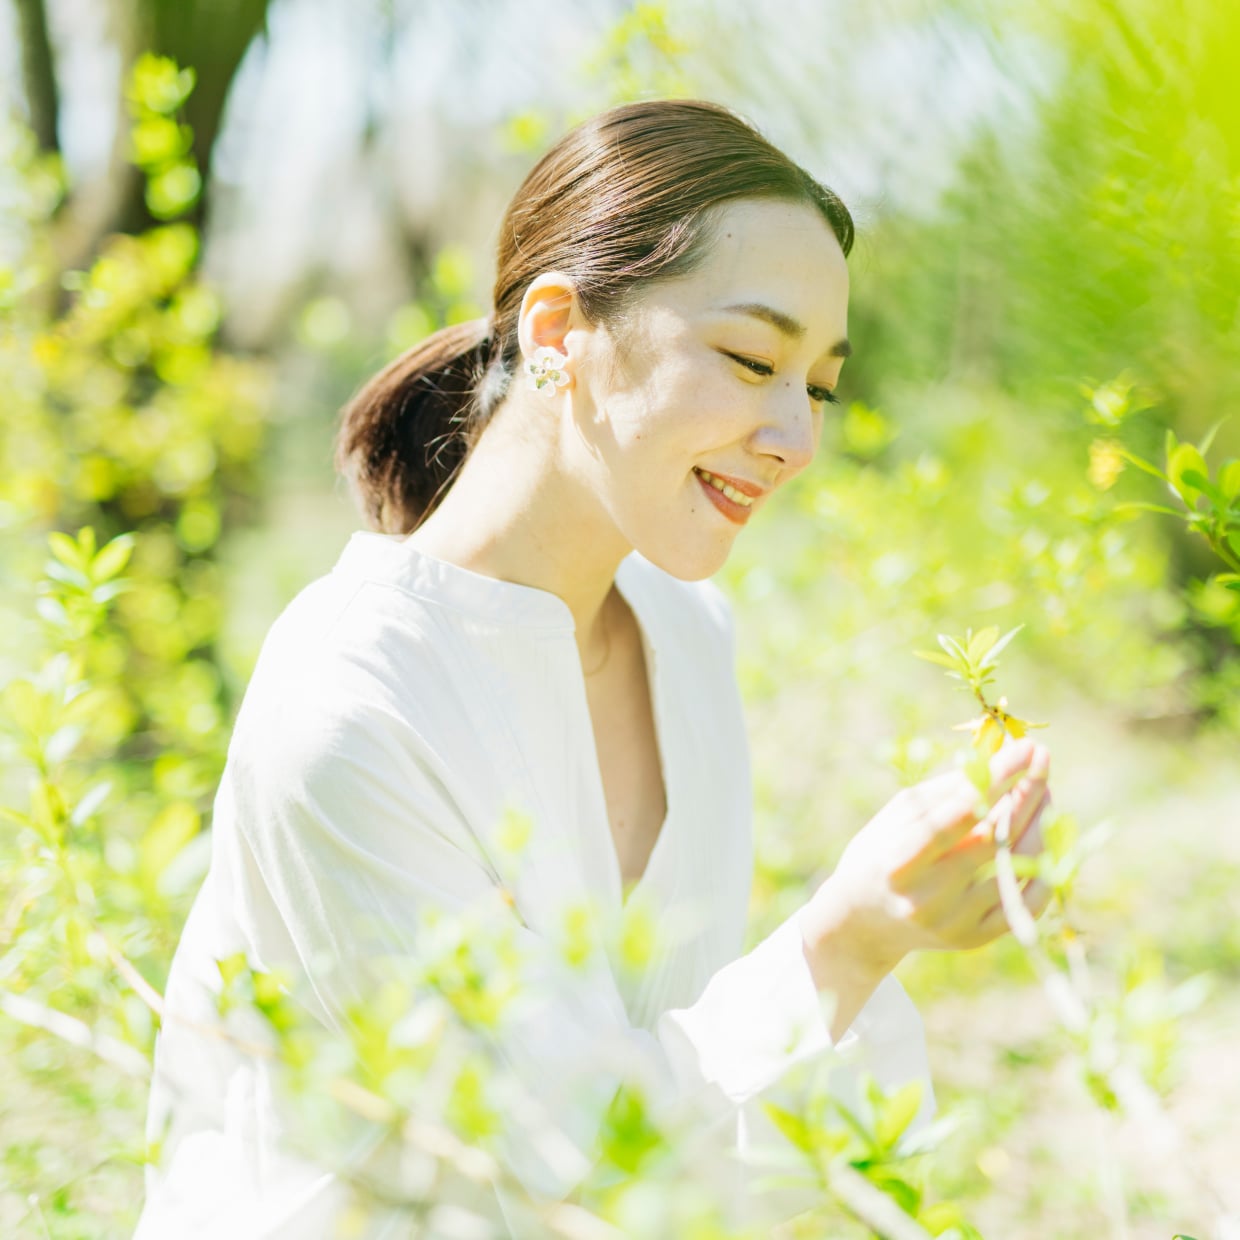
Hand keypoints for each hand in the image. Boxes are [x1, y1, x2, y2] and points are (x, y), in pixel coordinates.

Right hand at [802, 739, 1051, 996]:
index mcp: (899, 862)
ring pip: (1019, 866)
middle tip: (1042, 761)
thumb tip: (1001, 762)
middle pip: (995, 839)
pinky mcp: (977, 938)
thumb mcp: (898, 815)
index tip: (1025, 748)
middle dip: (1026, 794)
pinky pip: (1028, 900)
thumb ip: (947, 792)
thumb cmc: (882, 851)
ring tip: (1042, 793)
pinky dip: (1045, 863)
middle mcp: (927, 898)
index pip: (958, 815)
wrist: (864, 922)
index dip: (997, 779)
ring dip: (1040, 823)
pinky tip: (1046, 834)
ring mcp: (955, 923)